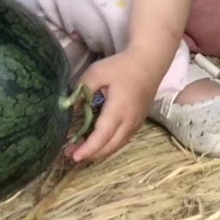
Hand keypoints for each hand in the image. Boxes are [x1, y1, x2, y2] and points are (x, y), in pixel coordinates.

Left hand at [64, 49, 158, 164]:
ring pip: (116, 145)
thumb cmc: (121, 67)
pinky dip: (108, 145)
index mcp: (119, 110)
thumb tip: (70, 107)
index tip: (74, 156)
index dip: (88, 149)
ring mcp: (135, 124)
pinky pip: (122, 140)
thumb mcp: (97, 72)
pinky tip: (96, 142)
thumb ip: (82, 90)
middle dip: (90, 154)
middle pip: (109, 146)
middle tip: (70, 154)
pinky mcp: (138, 122)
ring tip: (80, 151)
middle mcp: (129, 121)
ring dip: (99, 151)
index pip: (102, 136)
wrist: (149, 63)